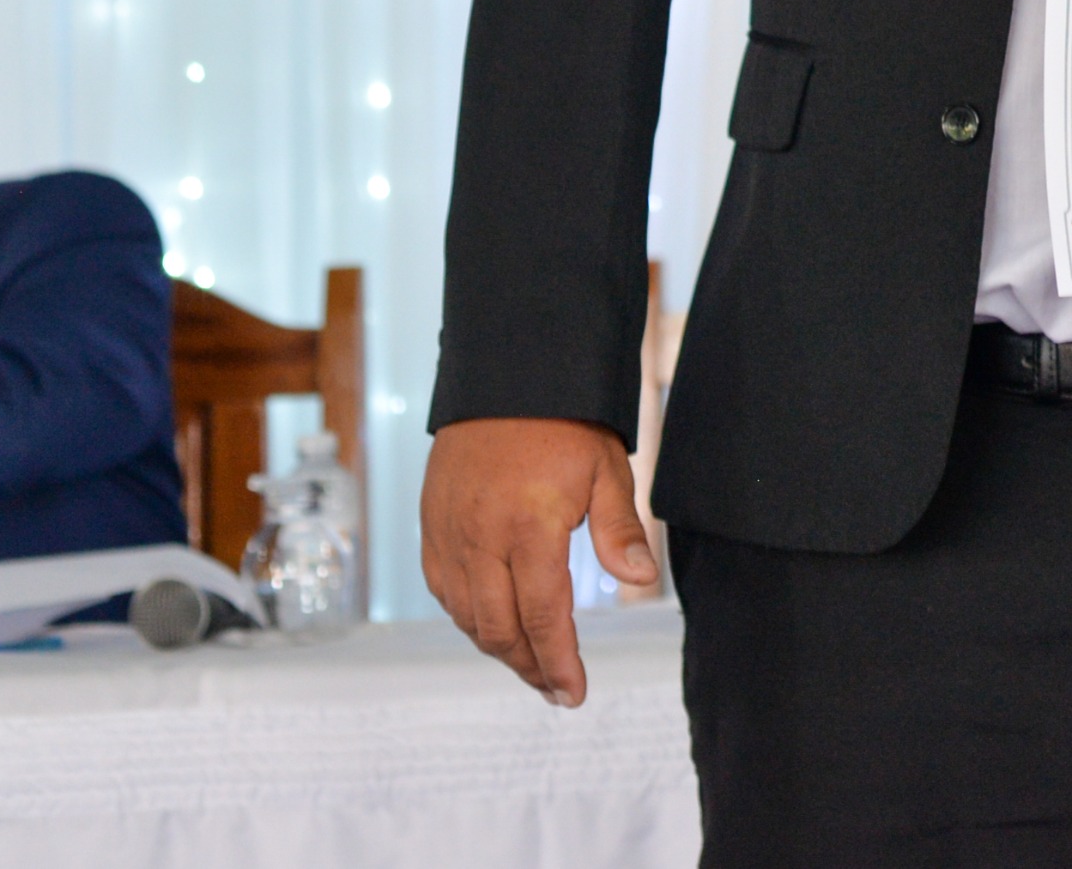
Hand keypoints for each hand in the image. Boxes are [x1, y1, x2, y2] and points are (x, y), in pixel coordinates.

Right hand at [420, 416, 652, 705]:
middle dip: (529, 667)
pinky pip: (444, 591)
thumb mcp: (606, 469)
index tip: (573, 694)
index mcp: (528, 528)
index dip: (557, 663)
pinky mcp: (431, 526)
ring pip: (467, 617)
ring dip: (499, 648)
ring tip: (532, 665)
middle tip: (556, 689)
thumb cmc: (564, 423)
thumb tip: (640, 581)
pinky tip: (493, 626)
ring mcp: (449, 534)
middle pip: (498, 629)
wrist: (504, 376)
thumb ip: (619, 530)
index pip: (541, 617)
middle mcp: (480, 538)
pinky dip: (468, 618)